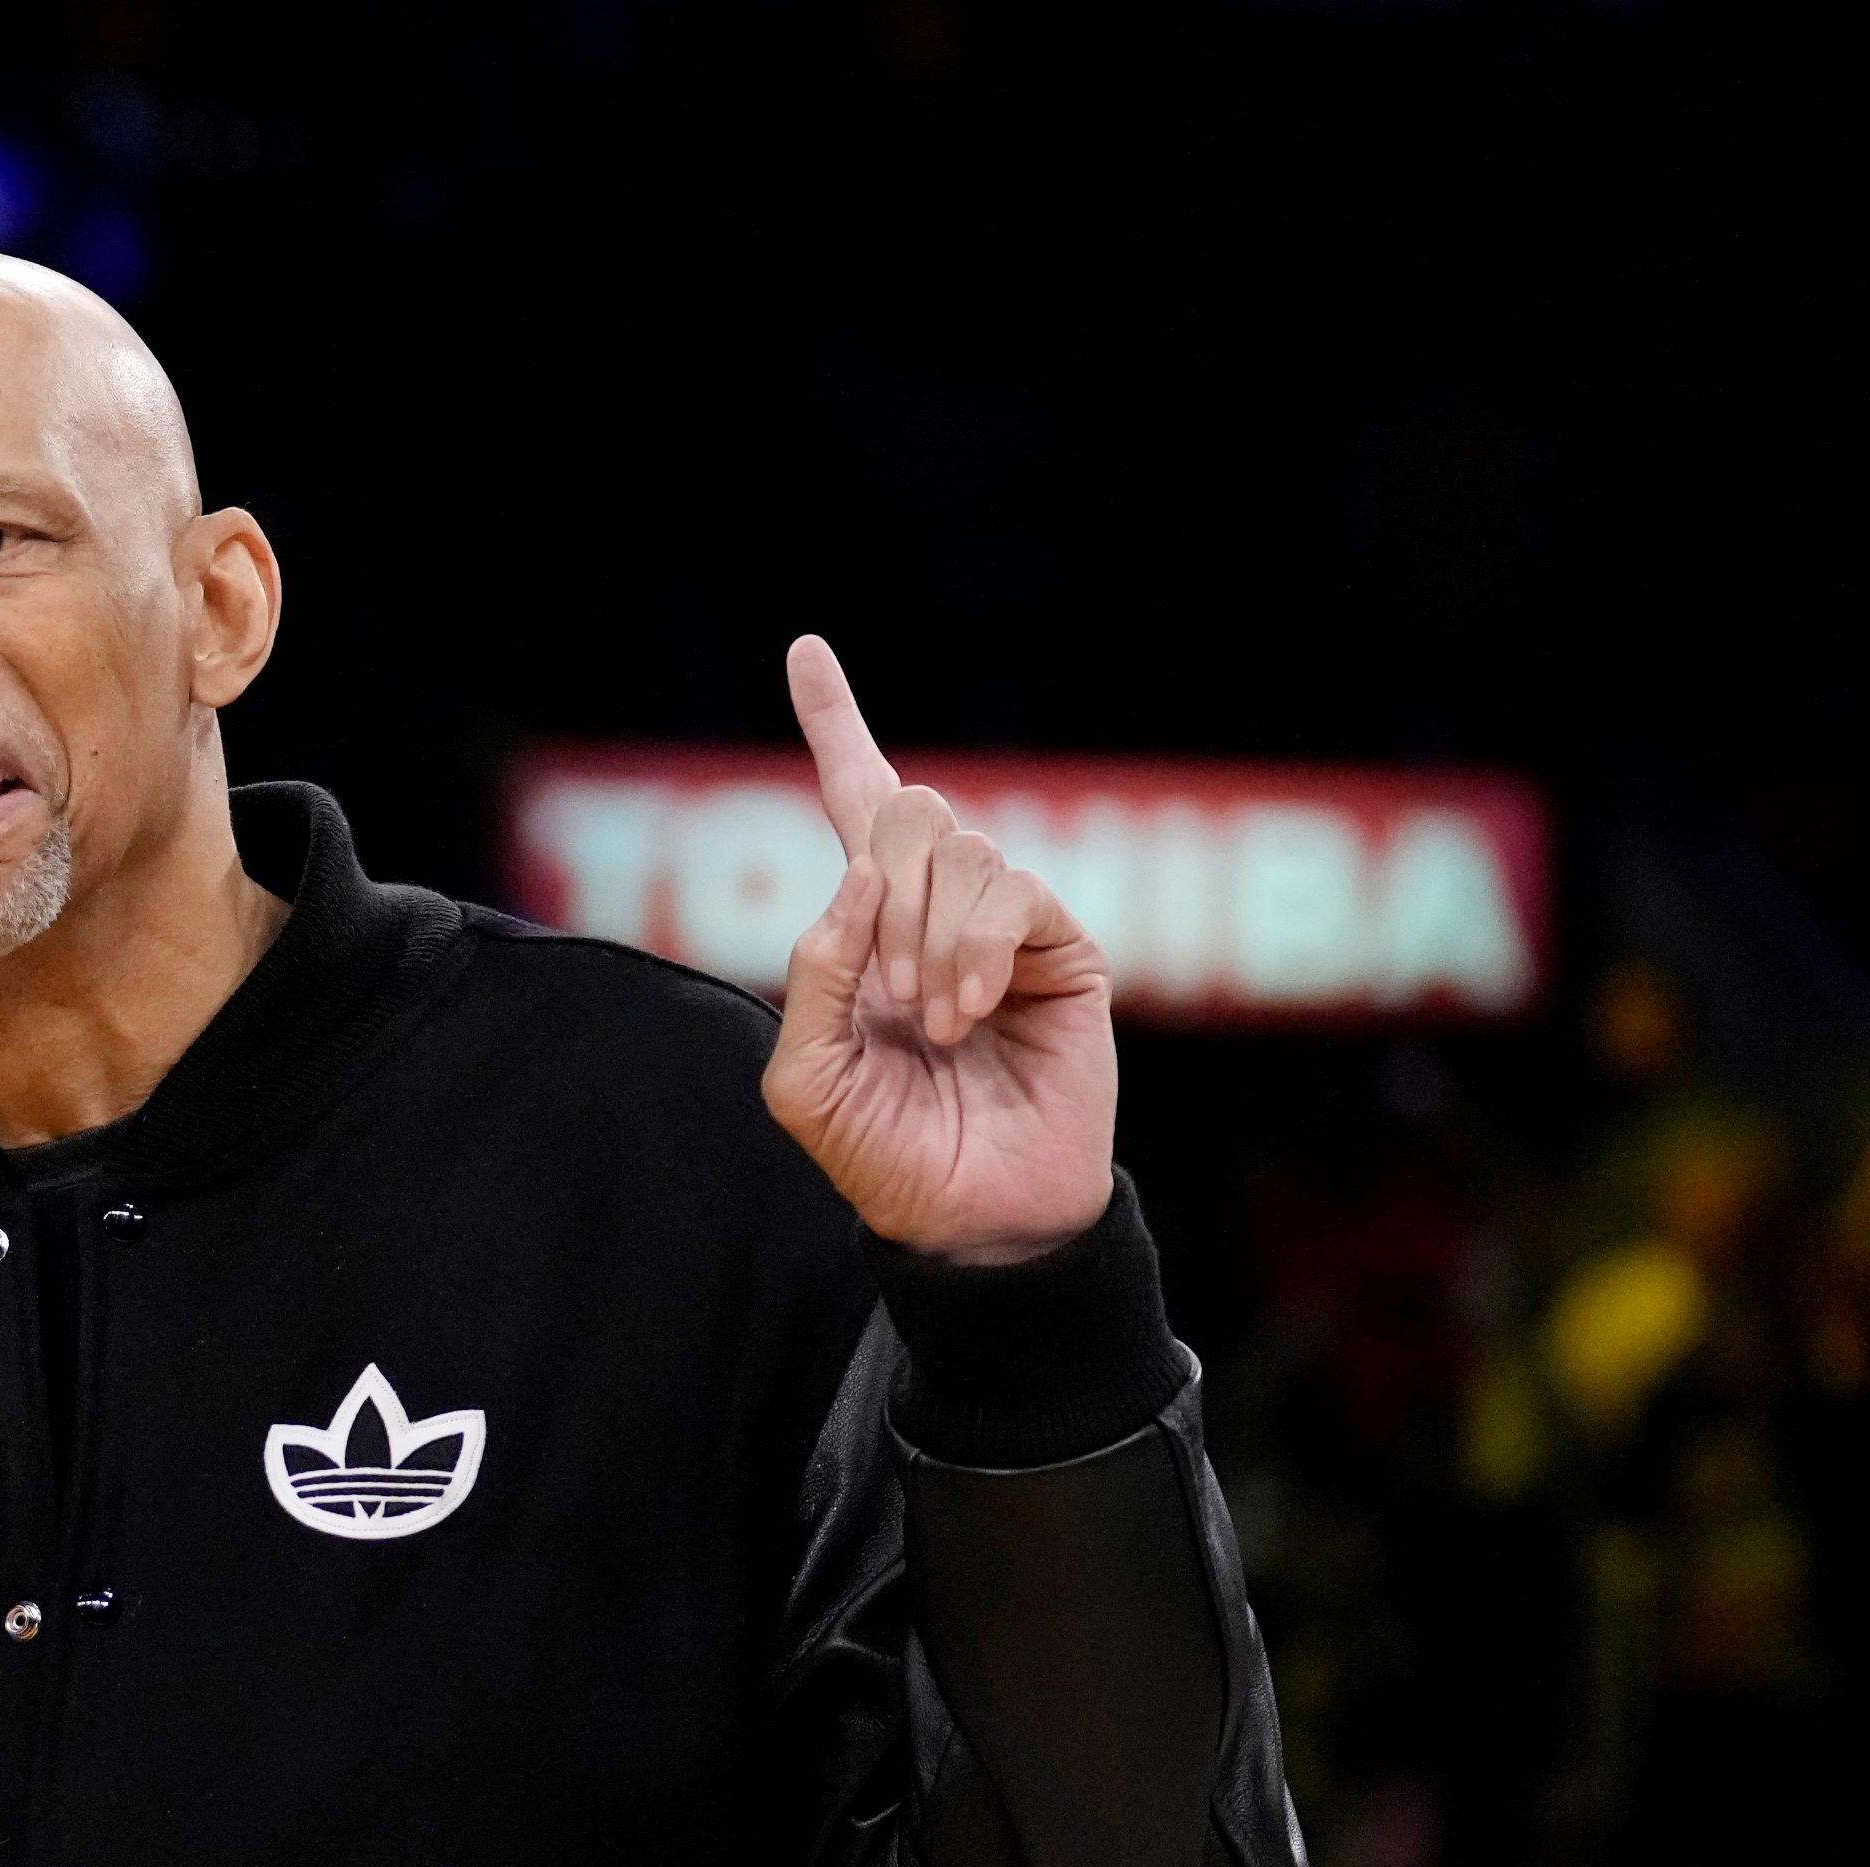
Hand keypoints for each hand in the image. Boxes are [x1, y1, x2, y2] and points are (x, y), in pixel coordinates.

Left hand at [763, 638, 1116, 1264]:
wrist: (974, 1216)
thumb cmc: (885, 1153)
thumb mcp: (805, 1079)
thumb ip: (811, 977)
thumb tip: (855, 879)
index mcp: (867, 928)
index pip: (852, 805)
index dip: (834, 723)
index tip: (806, 646)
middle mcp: (936, 909)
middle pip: (906, 808)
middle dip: (883, 892)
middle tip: (893, 996)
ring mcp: (1005, 924)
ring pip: (959, 849)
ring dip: (930, 941)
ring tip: (938, 1024)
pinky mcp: (1064, 946)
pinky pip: (1013, 891)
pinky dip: (978, 951)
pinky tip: (972, 1013)